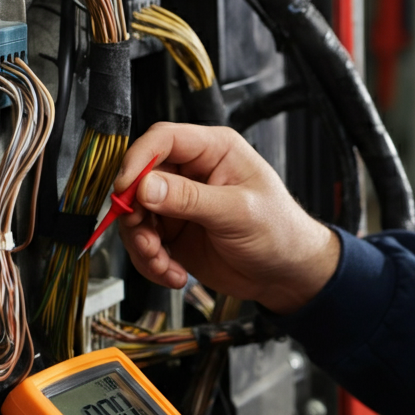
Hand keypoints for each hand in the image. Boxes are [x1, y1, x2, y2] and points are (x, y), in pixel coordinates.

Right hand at [115, 122, 340, 313]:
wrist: (287, 275)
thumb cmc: (281, 232)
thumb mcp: (238, 212)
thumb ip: (190, 199)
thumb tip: (146, 186)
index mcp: (214, 151)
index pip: (163, 139)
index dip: (138, 160)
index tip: (127, 189)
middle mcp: (192, 173)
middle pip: (139, 180)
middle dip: (136, 214)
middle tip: (146, 241)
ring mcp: (180, 204)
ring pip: (136, 215)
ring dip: (143, 245)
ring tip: (163, 264)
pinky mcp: (175, 233)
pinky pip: (145, 243)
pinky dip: (152, 262)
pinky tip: (174, 274)